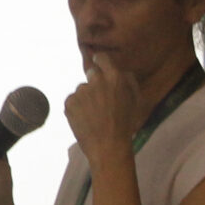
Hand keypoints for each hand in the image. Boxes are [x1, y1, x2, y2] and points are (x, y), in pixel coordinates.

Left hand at [64, 53, 141, 168]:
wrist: (108, 146)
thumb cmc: (125, 124)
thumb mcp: (135, 100)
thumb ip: (128, 80)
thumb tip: (121, 70)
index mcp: (114, 78)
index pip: (101, 58)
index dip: (100, 61)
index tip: (98, 64)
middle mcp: (96, 81)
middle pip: (91, 73)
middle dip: (94, 82)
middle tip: (100, 99)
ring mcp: (81, 92)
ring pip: (82, 89)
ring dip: (86, 97)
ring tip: (94, 115)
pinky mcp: (69, 102)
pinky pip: (72, 100)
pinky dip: (76, 108)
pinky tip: (85, 119)